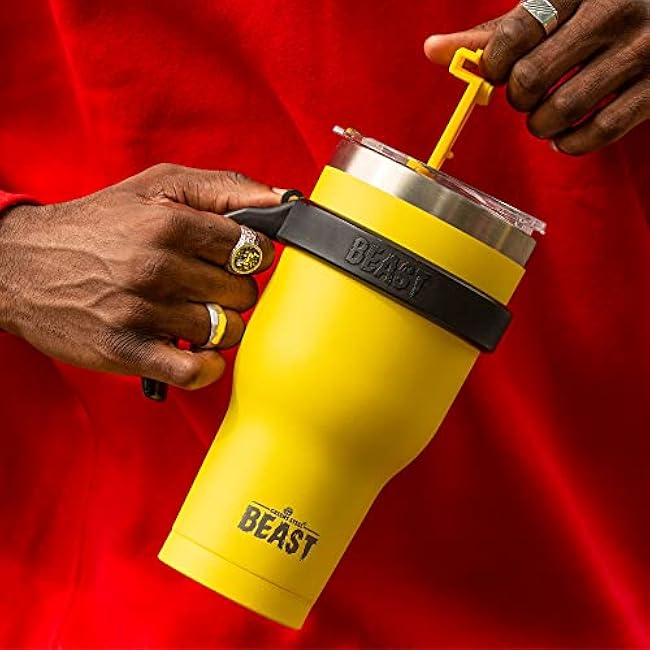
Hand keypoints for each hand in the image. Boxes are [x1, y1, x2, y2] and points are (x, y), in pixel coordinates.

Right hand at [0, 165, 277, 388]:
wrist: (21, 264)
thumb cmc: (99, 224)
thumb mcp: (157, 186)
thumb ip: (224, 188)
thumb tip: (282, 200)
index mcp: (170, 223)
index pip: (253, 249)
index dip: (251, 255)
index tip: (234, 259)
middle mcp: (157, 267)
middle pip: (243, 293)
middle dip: (233, 289)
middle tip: (206, 285)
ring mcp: (141, 312)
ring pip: (226, 331)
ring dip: (218, 325)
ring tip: (192, 312)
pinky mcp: (126, 351)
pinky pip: (196, 370)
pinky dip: (206, 365)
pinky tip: (195, 348)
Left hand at [425, 0, 649, 153]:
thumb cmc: (596, 12)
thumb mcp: (550, 9)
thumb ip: (494, 33)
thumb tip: (433, 49)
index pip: (513, 33)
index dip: (494, 66)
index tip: (499, 73)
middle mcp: (614, 10)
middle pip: (531, 77)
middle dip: (518, 98)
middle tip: (527, 94)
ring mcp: (643, 48)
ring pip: (562, 109)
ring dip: (540, 124)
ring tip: (544, 116)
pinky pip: (599, 132)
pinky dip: (571, 144)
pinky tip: (566, 134)